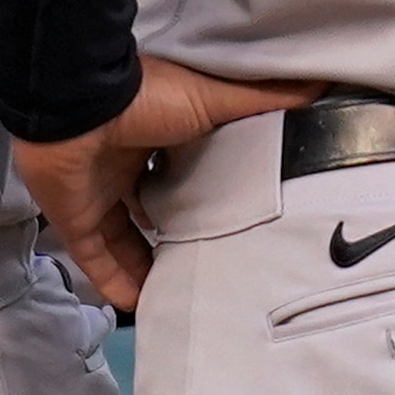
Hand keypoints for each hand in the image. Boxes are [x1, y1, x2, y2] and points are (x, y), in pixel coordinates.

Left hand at [12, 59, 312, 312]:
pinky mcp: (75, 217)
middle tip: (216, 265)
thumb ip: (261, 100)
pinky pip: (95, 258)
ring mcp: (99, 193)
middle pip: (159, 208)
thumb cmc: (144, 97)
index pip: (190, 171)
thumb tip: (319, 87)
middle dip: (182, 234)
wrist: (75, 103)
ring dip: (151, 267)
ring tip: (185, 295)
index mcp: (160, 135)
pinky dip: (114, 282)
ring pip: (128, 240)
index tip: (242, 220)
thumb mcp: (212, 99)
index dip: (213, 194)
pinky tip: (141, 306)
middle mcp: (128, 165)